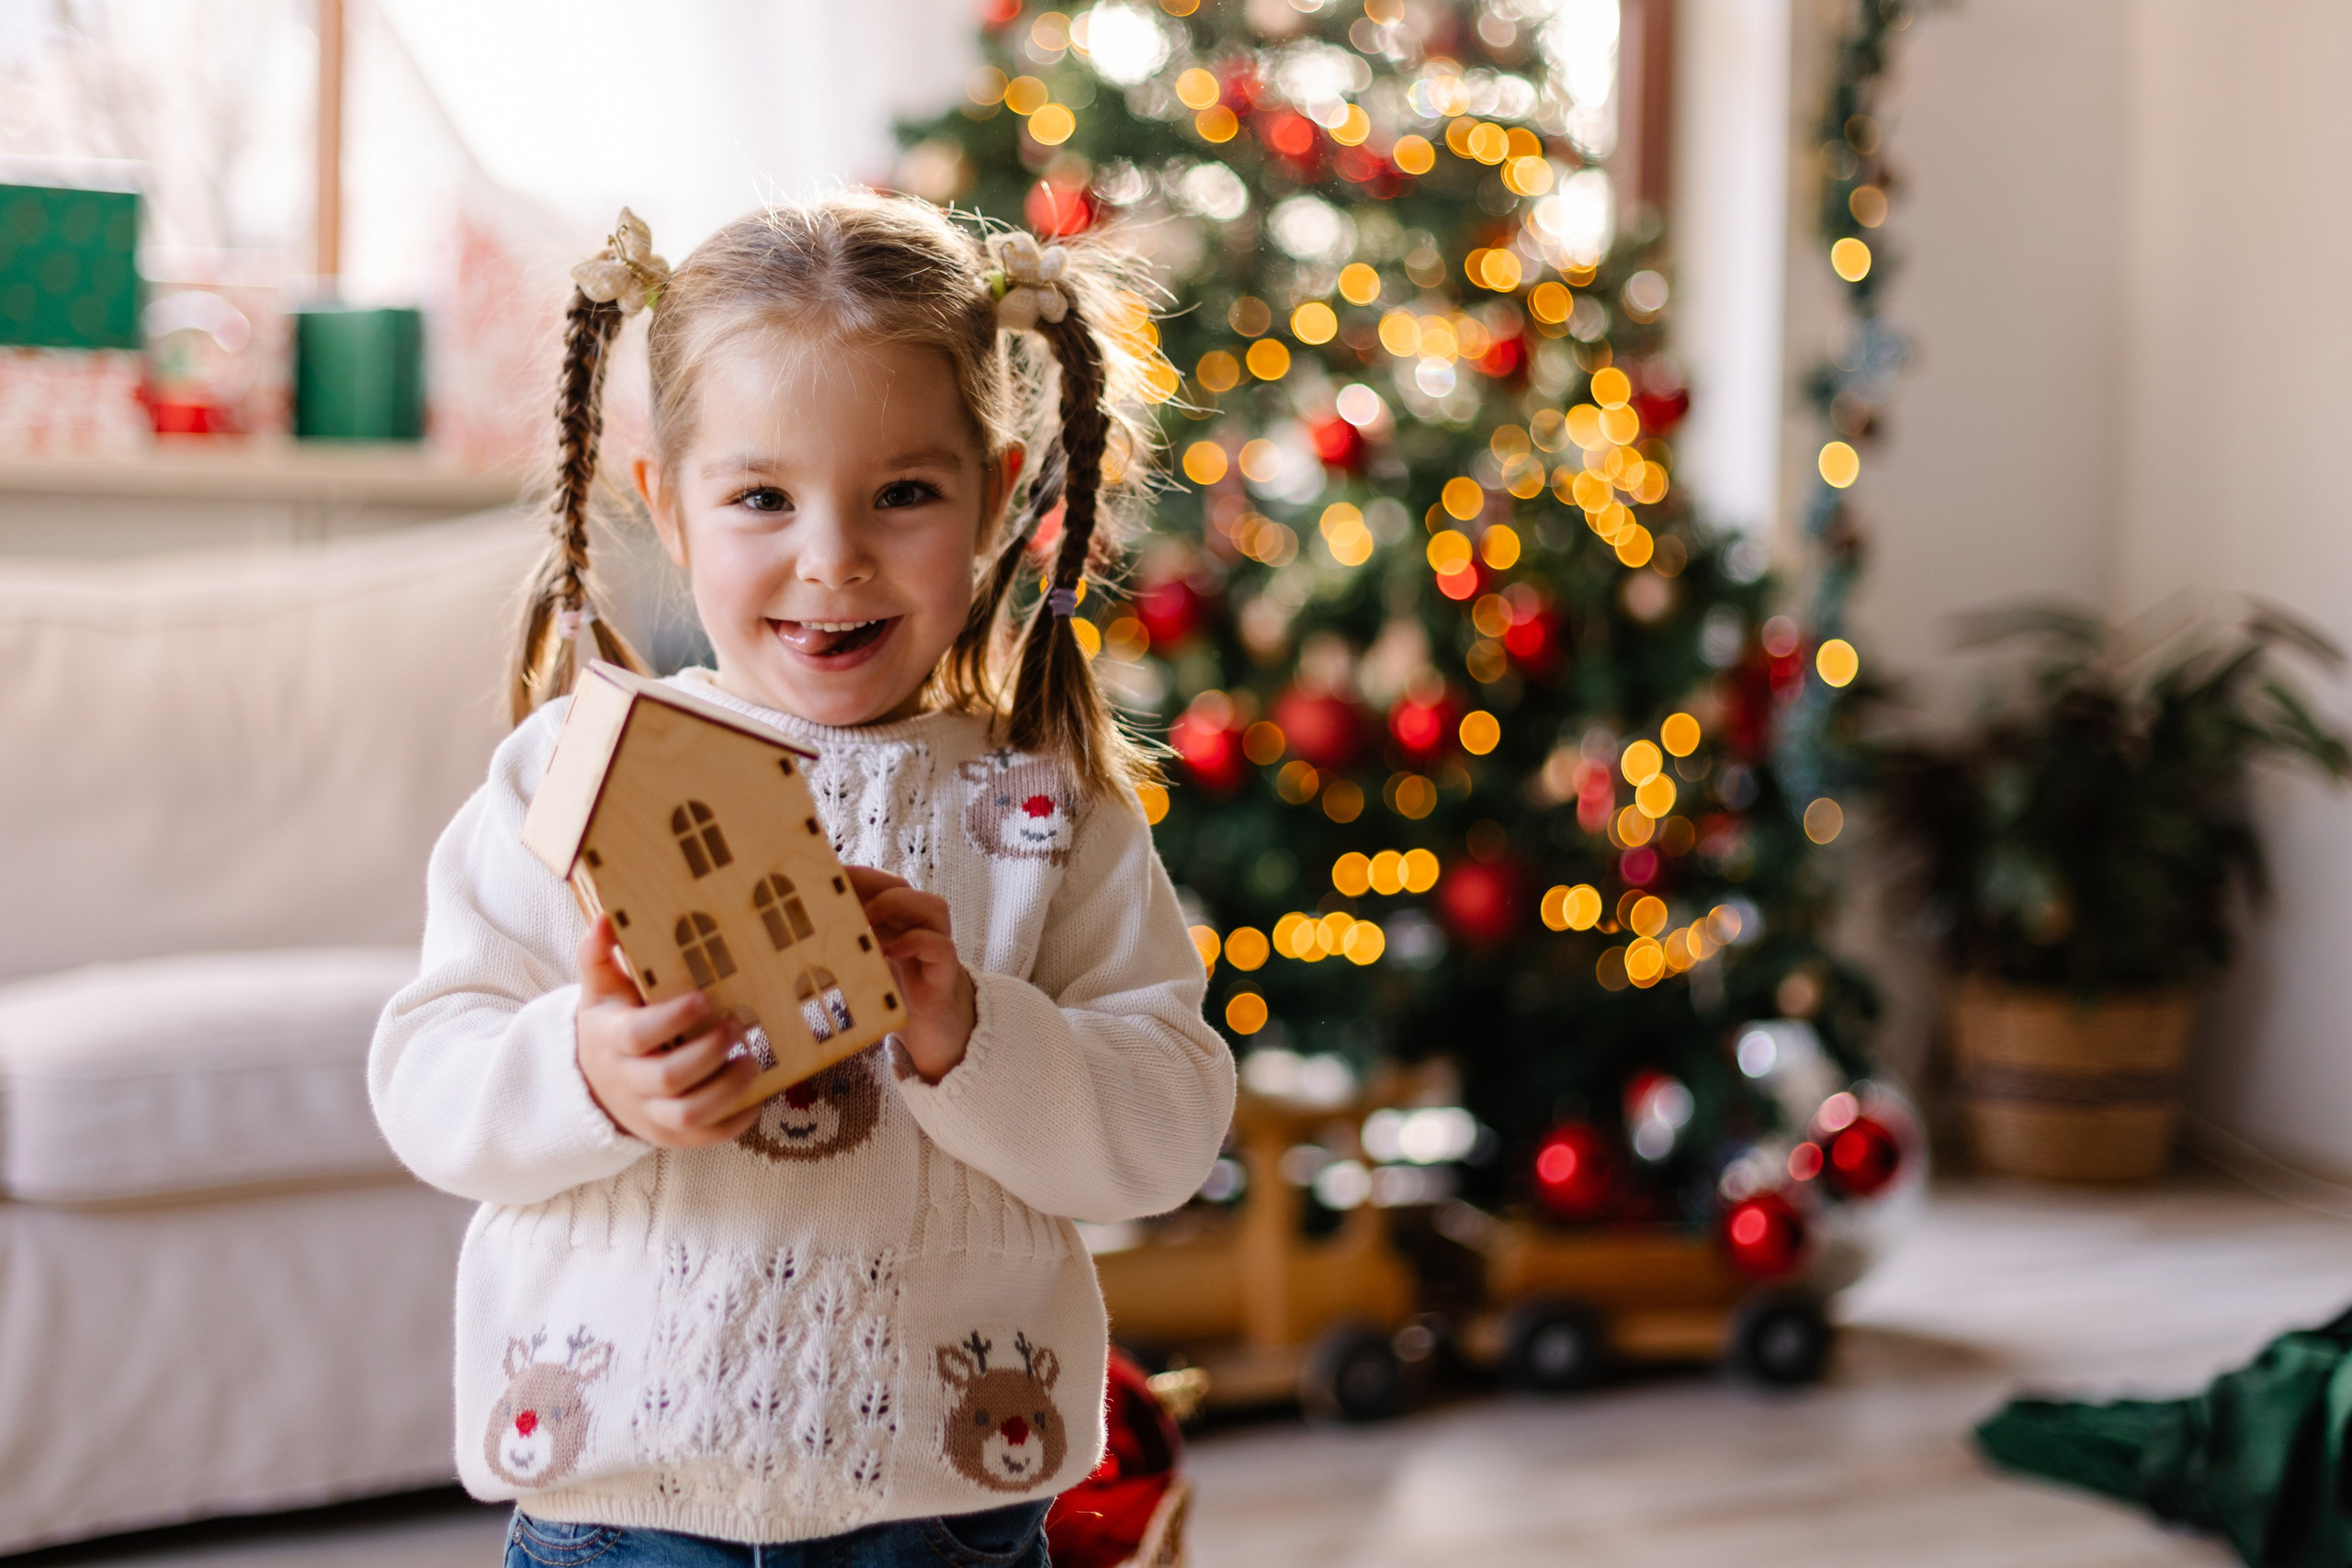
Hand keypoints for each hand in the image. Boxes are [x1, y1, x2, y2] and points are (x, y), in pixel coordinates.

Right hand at [574, 915, 762, 1147]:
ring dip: (727, 1090)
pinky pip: (705, 1138)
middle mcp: (629, 1081)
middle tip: (738, 1025)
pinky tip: (757, 1096)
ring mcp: (650, 1114)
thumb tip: (608, 918)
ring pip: (688, 1114)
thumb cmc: (610, 1025)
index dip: (672, 1019)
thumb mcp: (600, 991)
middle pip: (669, 1078)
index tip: (704, 999)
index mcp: (612, 1041)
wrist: (594, 1083)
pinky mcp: (671, 1137)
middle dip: (709, 1052)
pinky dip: (735, 1121)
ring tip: (752, 1060)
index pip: (638, 1035)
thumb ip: (599, 956)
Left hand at [847, 866, 975, 1083]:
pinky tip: (892, 951)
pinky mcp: (945, 973)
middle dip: (872, 883)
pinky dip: (918, 942)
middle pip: (903, 888)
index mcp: (897, 925)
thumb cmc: (896, 999)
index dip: (858, 875)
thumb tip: (800, 942)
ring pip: (933, 906)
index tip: (829, 873)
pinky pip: (940, 946)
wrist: (935, 1038)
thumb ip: (846, 953)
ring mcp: (937, 948)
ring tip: (867, 920)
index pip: (881, 885)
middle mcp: (920, 929)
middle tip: (841, 893)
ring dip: (897, 905)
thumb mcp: (865, 971)